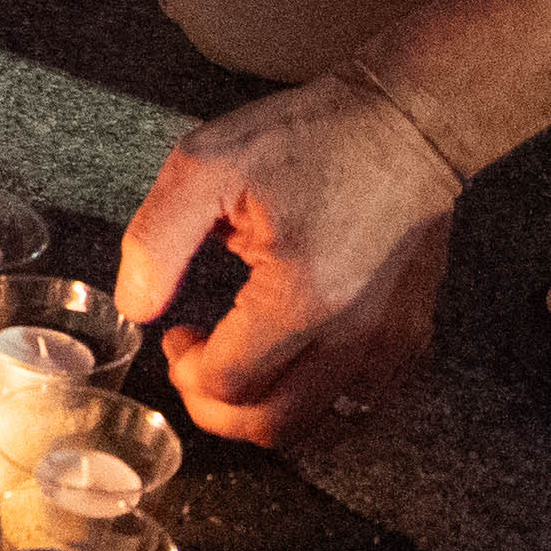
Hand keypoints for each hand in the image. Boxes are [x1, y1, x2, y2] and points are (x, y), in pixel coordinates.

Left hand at [112, 64, 472, 445]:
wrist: (410, 121)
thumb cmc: (312, 137)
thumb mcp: (206, 165)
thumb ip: (156, 241)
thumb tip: (137, 307)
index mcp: (301, 297)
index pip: (228, 385)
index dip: (184, 370)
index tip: (176, 332)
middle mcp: (355, 336)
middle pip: (272, 426)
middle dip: (216, 409)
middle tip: (198, 364)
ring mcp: (392, 343)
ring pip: (319, 428)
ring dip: (266, 415)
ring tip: (243, 367)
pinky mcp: (413, 338)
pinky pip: (361, 407)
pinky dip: (315, 406)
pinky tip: (291, 368)